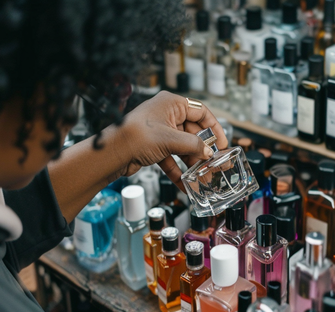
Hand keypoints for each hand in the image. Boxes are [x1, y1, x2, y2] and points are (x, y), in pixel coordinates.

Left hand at [110, 91, 227, 190]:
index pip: (200, 112)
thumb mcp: (171, 140)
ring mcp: (159, 132)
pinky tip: (186, 184)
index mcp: (171, 104)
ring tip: (203, 177)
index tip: (222, 143)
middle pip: (193, 132)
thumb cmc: (135, 136)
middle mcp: (166, 115)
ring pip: (182, 147)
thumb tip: (208, 152)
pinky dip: (178, 171)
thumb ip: (193, 146)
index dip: (214, 127)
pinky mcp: (153, 147)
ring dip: (192, 163)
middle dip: (203, 150)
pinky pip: (171, 158)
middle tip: (215, 163)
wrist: (112, 153)